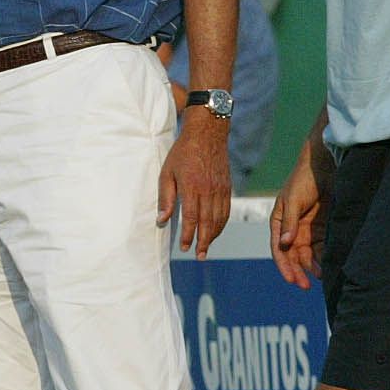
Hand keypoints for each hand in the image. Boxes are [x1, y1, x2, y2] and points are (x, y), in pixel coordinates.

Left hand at [158, 112, 231, 258]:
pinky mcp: (227, 187)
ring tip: (206, 248)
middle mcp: (208, 190)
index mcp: (192, 187)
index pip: (191, 218)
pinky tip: (216, 231)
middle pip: (207, 222)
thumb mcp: (167, 172)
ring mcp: (220, 189)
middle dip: (203, 242)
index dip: (188, 235)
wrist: (207, 134)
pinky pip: (226, 211)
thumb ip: (165, 197)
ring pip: (219, 219)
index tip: (184, 247)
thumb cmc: (183, 153)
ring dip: (213, 236)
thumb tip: (162, 219)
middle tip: (198, 256)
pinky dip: (221, 224)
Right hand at [270, 138, 331, 287]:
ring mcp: (307, 229)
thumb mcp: (293, 200)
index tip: (292, 280)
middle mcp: (291, 228)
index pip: (279, 249)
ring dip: (312, 266)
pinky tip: (329, 266)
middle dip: (298, 271)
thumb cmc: (303, 179)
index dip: (284, 266)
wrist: (325, 164)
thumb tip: (285, 245)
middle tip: (306, 286)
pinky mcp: (322, 227)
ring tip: (321, 277)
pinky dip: (324, 257)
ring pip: (308, 254)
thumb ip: (290, 222)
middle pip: (293, 255)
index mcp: (279, 222)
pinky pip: (322, 247)